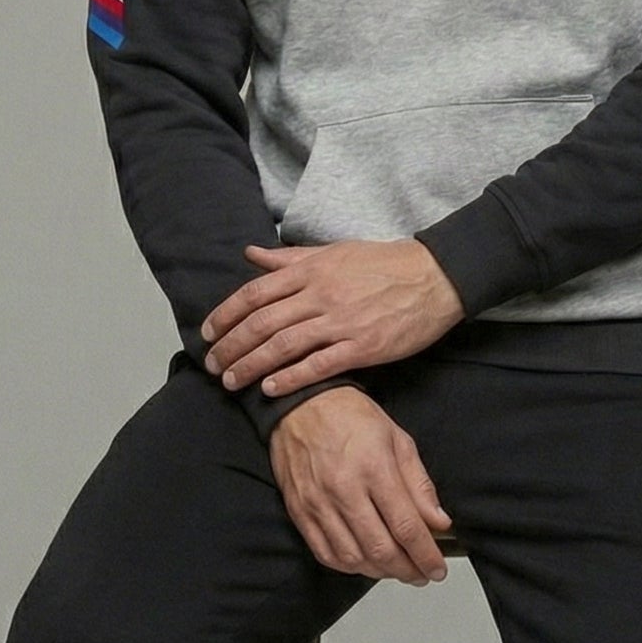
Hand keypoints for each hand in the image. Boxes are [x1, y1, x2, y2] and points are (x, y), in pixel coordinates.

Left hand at [200, 238, 463, 397]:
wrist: (434, 277)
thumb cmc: (382, 264)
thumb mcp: (333, 252)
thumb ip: (289, 258)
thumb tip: (250, 254)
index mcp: (311, 270)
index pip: (255, 293)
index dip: (226, 314)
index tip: (207, 333)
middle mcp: (320, 294)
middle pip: (263, 323)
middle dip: (231, 346)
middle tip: (212, 365)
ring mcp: (341, 321)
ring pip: (284, 345)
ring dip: (252, 365)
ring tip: (232, 383)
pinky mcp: (362, 346)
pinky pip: (319, 365)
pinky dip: (291, 378)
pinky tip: (270, 389)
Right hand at [267, 388, 454, 585]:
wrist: (300, 404)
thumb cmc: (350, 417)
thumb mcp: (398, 440)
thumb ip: (420, 485)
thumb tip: (439, 522)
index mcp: (374, 468)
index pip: (406, 527)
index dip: (426, 555)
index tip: (437, 569)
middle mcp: (344, 489)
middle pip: (381, 549)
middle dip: (407, 570)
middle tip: (420, 575)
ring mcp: (318, 503)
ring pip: (352, 558)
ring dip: (379, 572)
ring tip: (395, 569)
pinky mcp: (300, 511)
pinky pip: (325, 553)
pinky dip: (348, 566)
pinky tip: (364, 563)